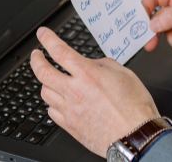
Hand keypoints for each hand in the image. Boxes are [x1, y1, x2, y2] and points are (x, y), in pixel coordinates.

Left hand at [30, 27, 158, 155]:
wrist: (136, 137)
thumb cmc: (136, 109)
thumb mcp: (125, 75)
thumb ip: (104, 64)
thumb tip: (92, 63)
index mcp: (89, 75)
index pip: (59, 51)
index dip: (47, 39)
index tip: (43, 34)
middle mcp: (75, 91)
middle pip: (42, 72)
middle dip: (35, 60)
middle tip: (36, 55)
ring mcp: (71, 110)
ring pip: (45, 93)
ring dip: (45, 82)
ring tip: (50, 79)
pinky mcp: (71, 127)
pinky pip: (52, 112)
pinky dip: (52, 104)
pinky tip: (59, 101)